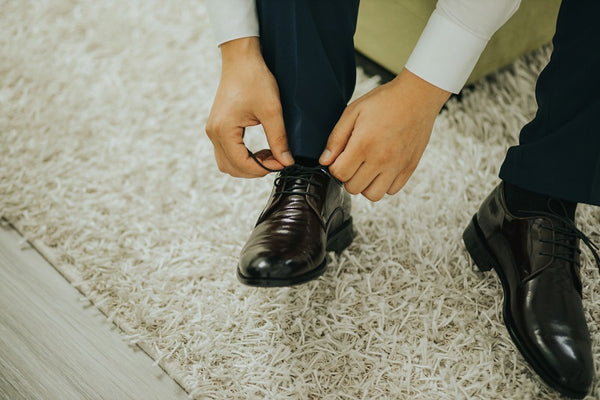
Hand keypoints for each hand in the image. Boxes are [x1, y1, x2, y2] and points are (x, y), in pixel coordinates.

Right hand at [205, 37, 293, 177]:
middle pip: (231, 168)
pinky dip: (242, 157)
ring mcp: (213, 130)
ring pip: (227, 163)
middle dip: (255, 170)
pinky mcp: (217, 127)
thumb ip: (279, 139)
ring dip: (248, 165)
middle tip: (277, 160)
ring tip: (269, 155)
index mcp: (223, 130)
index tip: (283, 162)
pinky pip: (226, 152)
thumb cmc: (254, 79)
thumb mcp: (271, 110)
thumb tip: (286, 161)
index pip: (242, 164)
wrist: (241, 59)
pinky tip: (260, 150)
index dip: (264, 168)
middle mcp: (213, 133)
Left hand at [319, 69, 450, 200]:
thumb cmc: (384, 101)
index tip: (340, 157)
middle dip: (348, 176)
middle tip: (353, 161)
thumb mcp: (353, 112)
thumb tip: (325, 161)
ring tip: (367, 168)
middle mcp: (381, 159)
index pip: (339, 174)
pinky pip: (392, 190)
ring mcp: (397, 166)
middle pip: (353, 188)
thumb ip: (336, 138)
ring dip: (365, 185)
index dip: (335, 167)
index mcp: (363, 145)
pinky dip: (384, 184)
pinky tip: (382, 168)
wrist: (417, 96)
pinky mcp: (409, 168)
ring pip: (373, 195)